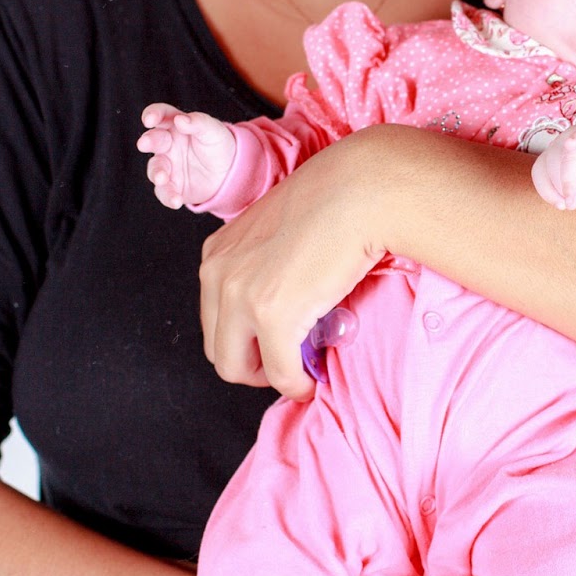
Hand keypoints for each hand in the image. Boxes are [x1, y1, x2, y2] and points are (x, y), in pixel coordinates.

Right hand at [137, 104, 236, 209]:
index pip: (161, 115)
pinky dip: (168, 196)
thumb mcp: (214, 131)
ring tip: (163, 178)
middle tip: (144, 144)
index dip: (153, 114)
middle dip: (148, 141)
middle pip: (153, 140)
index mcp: (176, 125)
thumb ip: (198, 122)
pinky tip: (175, 200)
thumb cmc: (219, 146)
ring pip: (155, 168)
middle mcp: (167, 145)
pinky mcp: (171, 186)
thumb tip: (180, 119)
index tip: (149, 119)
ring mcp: (168, 166)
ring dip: (157, 173)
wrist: (231, 174)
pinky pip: (164, 192)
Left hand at [198, 126, 391, 398]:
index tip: (272, 343)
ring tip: (297, 372)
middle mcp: (218, 274)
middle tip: (285, 363)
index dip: (245, 337)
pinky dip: (295, 385)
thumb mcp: (280, 228)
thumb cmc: (335, 200)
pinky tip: (312, 380)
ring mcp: (241, 296)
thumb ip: (268, 261)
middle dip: (251, 363)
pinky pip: (279, 373)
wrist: (361, 191)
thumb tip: (288, 292)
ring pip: (235, 368)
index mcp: (218, 253)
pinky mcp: (272, 317)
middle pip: (217, 347)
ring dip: (268, 377)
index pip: (215, 317)